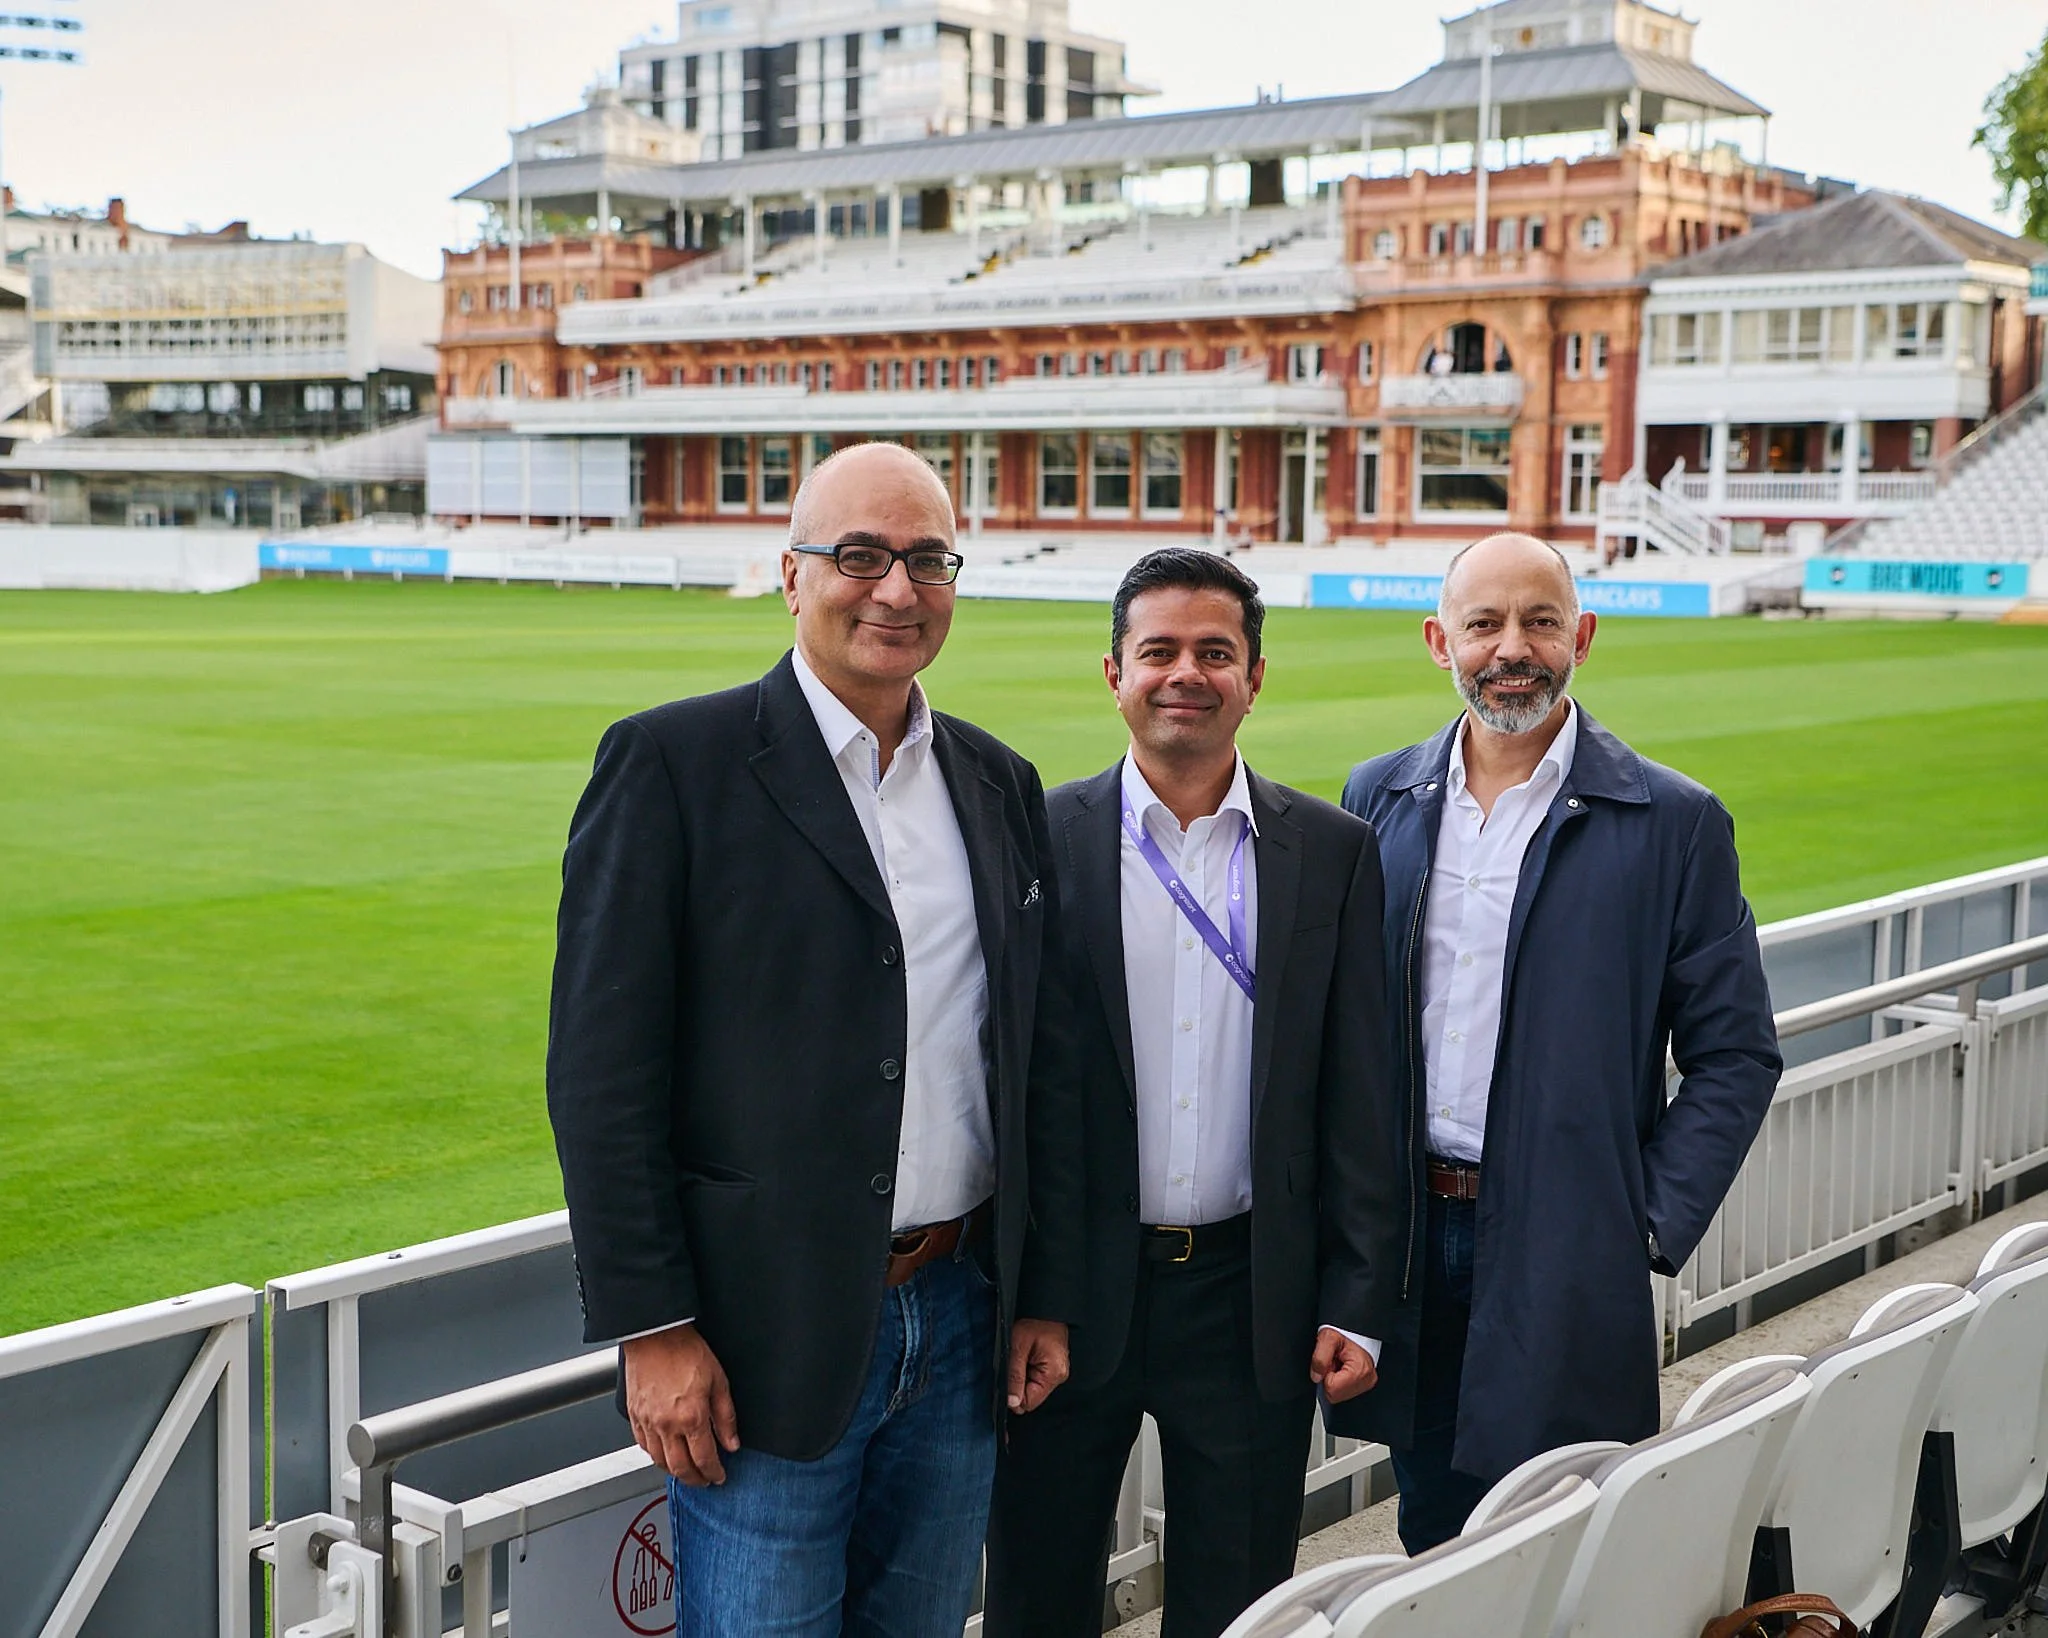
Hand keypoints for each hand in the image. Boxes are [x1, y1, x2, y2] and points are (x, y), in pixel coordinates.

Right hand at [622, 1325, 740, 1485]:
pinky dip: (655, 1456)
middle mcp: (667, 1425)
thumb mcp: (718, 1381)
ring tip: (687, 1471)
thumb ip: (726, 1416)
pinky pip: (643, 1446)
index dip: (714, 1472)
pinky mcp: (634, 1416)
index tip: (719, 1476)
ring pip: (660, 1461)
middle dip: (695, 1479)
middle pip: (680, 1468)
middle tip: (704, 1480)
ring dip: (675, 1471)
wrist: (655, 1334)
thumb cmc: (686, 1351)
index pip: (704, 1458)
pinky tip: (665, 1454)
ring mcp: (648, 1422)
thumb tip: (732, 1442)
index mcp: (691, 1417)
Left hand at [1007, 1318, 1070, 1413]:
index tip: (1006, 1379)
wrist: (1045, 1305)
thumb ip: (1014, 1377)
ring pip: (1032, 1386)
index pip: (1030, 1402)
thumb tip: (1012, 1403)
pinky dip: (1027, 1368)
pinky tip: (1026, 1354)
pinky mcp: (1053, 1365)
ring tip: (1022, 1355)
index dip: (1014, 1395)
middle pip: (1031, 1395)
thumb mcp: (1017, 1349)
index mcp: (1053, 1373)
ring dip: (1022, 1374)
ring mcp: (1057, 1370)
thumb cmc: (1033, 1321)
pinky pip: (1036, 1376)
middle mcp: (1059, 1375)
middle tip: (1016, 1360)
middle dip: (1018, 1382)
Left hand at [1310, 1327, 1377, 1403]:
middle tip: (1333, 1362)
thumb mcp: (1327, 1337)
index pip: (1332, 1389)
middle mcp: (1367, 1380)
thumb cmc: (1343, 1332)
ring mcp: (1366, 1384)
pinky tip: (1342, 1369)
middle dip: (1329, 1379)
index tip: (1330, 1361)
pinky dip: (1339, 1382)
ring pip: (1338, 1396)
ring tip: (1338, 1364)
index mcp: (1360, 1370)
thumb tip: (1316, 1378)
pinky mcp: (1364, 1385)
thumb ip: (1319, 1357)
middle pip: (1335, 1396)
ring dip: (1334, 1381)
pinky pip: (1344, 1392)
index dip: (1325, 1375)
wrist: (1354, 1329)